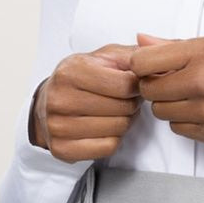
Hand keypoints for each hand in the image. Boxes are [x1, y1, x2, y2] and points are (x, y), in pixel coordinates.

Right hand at [30, 43, 142, 161]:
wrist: (47, 102)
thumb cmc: (82, 77)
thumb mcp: (104, 57)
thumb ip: (132, 54)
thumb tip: (156, 53)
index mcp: (71, 71)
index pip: (125, 85)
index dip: (137, 86)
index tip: (131, 85)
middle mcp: (60, 99)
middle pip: (123, 108)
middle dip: (131, 104)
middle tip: (123, 100)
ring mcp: (58, 127)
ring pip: (118, 129)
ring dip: (123, 122)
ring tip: (113, 112)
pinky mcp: (63, 149)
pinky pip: (108, 148)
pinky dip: (113, 139)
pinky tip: (104, 128)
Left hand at [128, 33, 203, 148]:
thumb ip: (175, 45)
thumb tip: (141, 40)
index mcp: (201, 53)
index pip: (143, 62)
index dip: (141, 65)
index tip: (151, 67)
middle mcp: (201, 82)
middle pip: (149, 90)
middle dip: (155, 87)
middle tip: (173, 82)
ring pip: (162, 112)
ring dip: (170, 105)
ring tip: (192, 96)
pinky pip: (179, 129)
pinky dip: (185, 121)